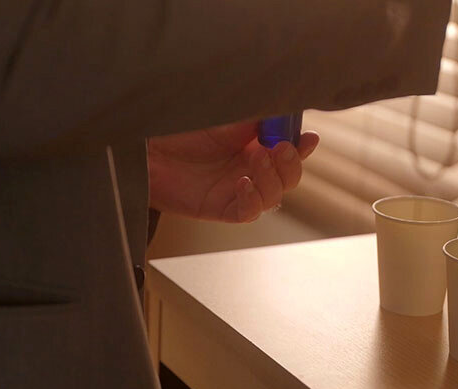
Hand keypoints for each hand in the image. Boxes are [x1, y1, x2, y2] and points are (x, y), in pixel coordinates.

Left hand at [148, 121, 318, 222]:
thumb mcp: (226, 117)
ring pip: (274, 196)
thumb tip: (287, 106)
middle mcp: (251, 170)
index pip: (290, 151)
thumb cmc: (181, 129)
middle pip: (288, 177)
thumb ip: (256, 115)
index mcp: (255, 146)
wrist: (148, 150)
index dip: (302, 147)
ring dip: (272, 178)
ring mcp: (238, 191)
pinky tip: (243, 184)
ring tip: (257, 160)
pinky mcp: (222, 209)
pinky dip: (252, 200)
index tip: (309, 138)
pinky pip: (249, 212)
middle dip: (290, 164)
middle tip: (281, 147)